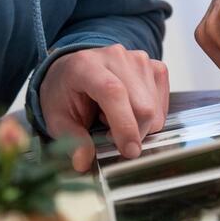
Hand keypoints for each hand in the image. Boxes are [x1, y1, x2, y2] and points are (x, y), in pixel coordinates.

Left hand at [39, 44, 168, 171]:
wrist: (74, 69)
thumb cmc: (65, 92)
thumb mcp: (57, 118)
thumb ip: (71, 139)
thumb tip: (83, 162)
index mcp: (86, 66)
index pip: (114, 93)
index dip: (125, 125)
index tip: (128, 151)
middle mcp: (116, 57)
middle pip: (142, 106)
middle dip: (133, 133)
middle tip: (110, 134)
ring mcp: (139, 59)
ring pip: (155, 109)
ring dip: (140, 125)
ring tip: (115, 117)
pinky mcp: (154, 67)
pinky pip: (162, 104)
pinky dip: (150, 118)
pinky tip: (129, 110)